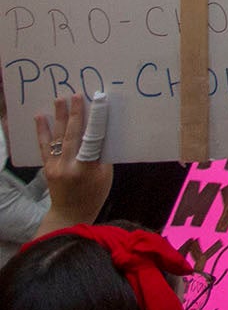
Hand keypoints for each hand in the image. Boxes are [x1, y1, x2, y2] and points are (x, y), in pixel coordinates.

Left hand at [33, 95, 111, 233]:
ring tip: (58, 99)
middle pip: (71, 134)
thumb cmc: (94, 194)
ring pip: (57, 137)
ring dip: (58, 117)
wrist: (70, 215)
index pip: (93, 137)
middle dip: (74, 113)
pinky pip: (44, 146)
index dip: (97, 117)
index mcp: (86, 168)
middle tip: (75, 94)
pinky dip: (42, 131)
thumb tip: (100, 129)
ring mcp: (54, 166)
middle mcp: (67, 166)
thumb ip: (101, 152)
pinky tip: (40, 117)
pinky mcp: (46, 167)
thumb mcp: (105, 174)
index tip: (100, 100)